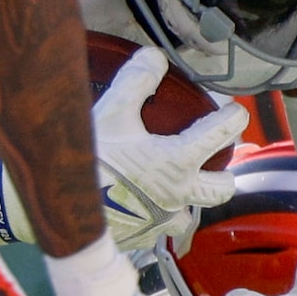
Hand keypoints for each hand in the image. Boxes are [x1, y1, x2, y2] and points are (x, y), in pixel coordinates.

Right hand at [93, 48, 246, 252]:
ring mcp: (161, 221)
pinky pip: (157, 230)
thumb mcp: (112, 113)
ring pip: (189, 214)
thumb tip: (154, 58)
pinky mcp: (141, 238)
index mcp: (178, 161)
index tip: (234, 111)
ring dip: (187, 200)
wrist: (63, 208)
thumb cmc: (91, 160)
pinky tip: (138, 205)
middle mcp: (178, 195)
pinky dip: (154, 217)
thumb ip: (136, 82)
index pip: (222, 134)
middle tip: (213, 161)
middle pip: (221, 189)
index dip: (233, 117)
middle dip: (224, 174)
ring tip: (172, 186)